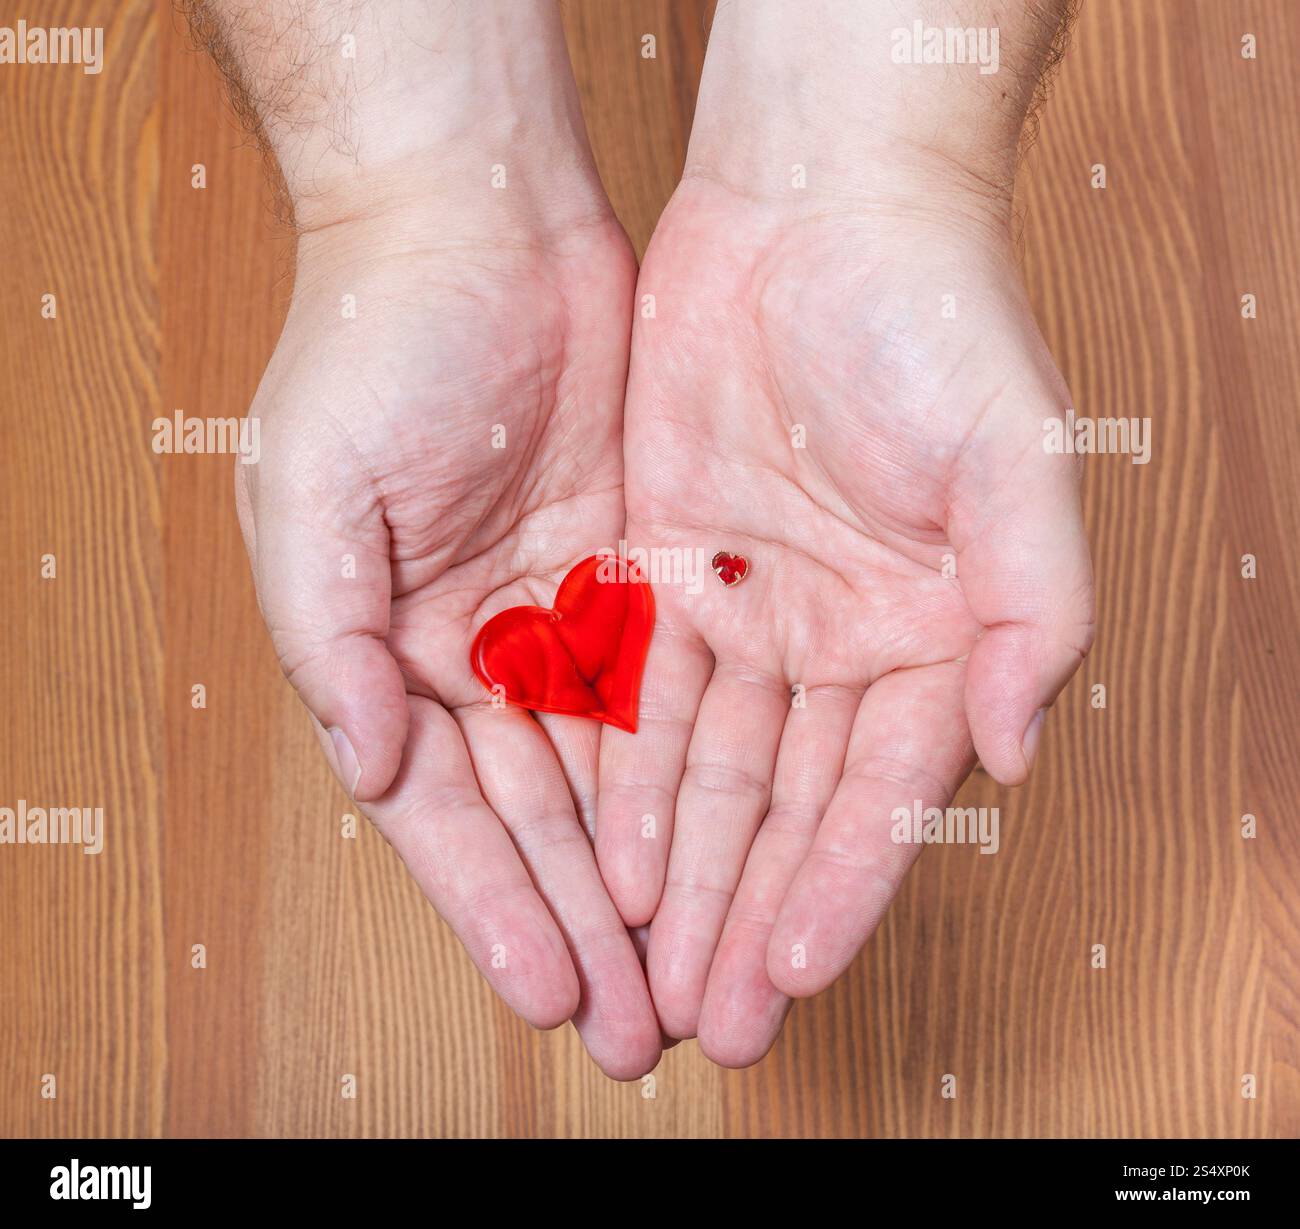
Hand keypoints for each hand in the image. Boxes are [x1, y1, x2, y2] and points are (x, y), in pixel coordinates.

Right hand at [215, 1, 662, 1078]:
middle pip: (548, 820)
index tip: (558, 997)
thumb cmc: (376, 346)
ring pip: (622, 775)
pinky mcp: (643, 567)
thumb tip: (365, 765)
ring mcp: (571, 612)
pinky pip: (675, 688)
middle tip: (647, 1029)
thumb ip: (329, 643)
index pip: (452, 816)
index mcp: (396, 651)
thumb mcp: (314, 498)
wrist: (478, 222)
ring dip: (655, 876)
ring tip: (697, 969)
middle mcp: (486, 650)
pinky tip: (725, 847)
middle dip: (594, 926)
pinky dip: (695, 772)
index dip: (500, 909)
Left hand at [596, 170, 1093, 1063]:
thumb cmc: (935, 318)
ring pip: (703, 767)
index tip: (791, 975)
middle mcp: (837, 638)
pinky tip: (603, 852)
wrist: (820, 210)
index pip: (878, 791)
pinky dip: (623, 770)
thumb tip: (1012, 752)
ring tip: (647, 968)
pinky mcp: (663, 566)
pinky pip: (637, 690)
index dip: (838, 888)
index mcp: (930, 633)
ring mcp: (746, 608)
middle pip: (784, 805)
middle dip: (746, 914)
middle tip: (709, 1020)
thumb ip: (1035, 610)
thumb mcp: (1015, 460)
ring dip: (678, 871)